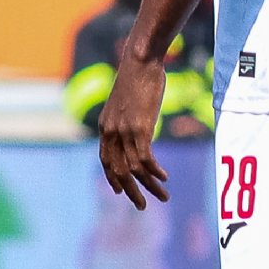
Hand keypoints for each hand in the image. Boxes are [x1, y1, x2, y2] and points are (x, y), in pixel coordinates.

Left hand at [95, 57, 172, 208]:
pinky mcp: (139, 128)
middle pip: (117, 170)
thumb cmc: (137, 79)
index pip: (105, 160)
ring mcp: (123, 131)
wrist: (139, 62)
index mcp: (105, 127)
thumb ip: (127, 119)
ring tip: (162, 197)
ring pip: (133, 168)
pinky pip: (144, 158)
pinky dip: (154, 171)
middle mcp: (110, 132)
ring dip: (148, 185)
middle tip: (141, 206)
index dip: (112, 178)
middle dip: (130, 191)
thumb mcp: (127, 103)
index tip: (121, 192)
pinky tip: (164, 177)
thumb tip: (136, 126)